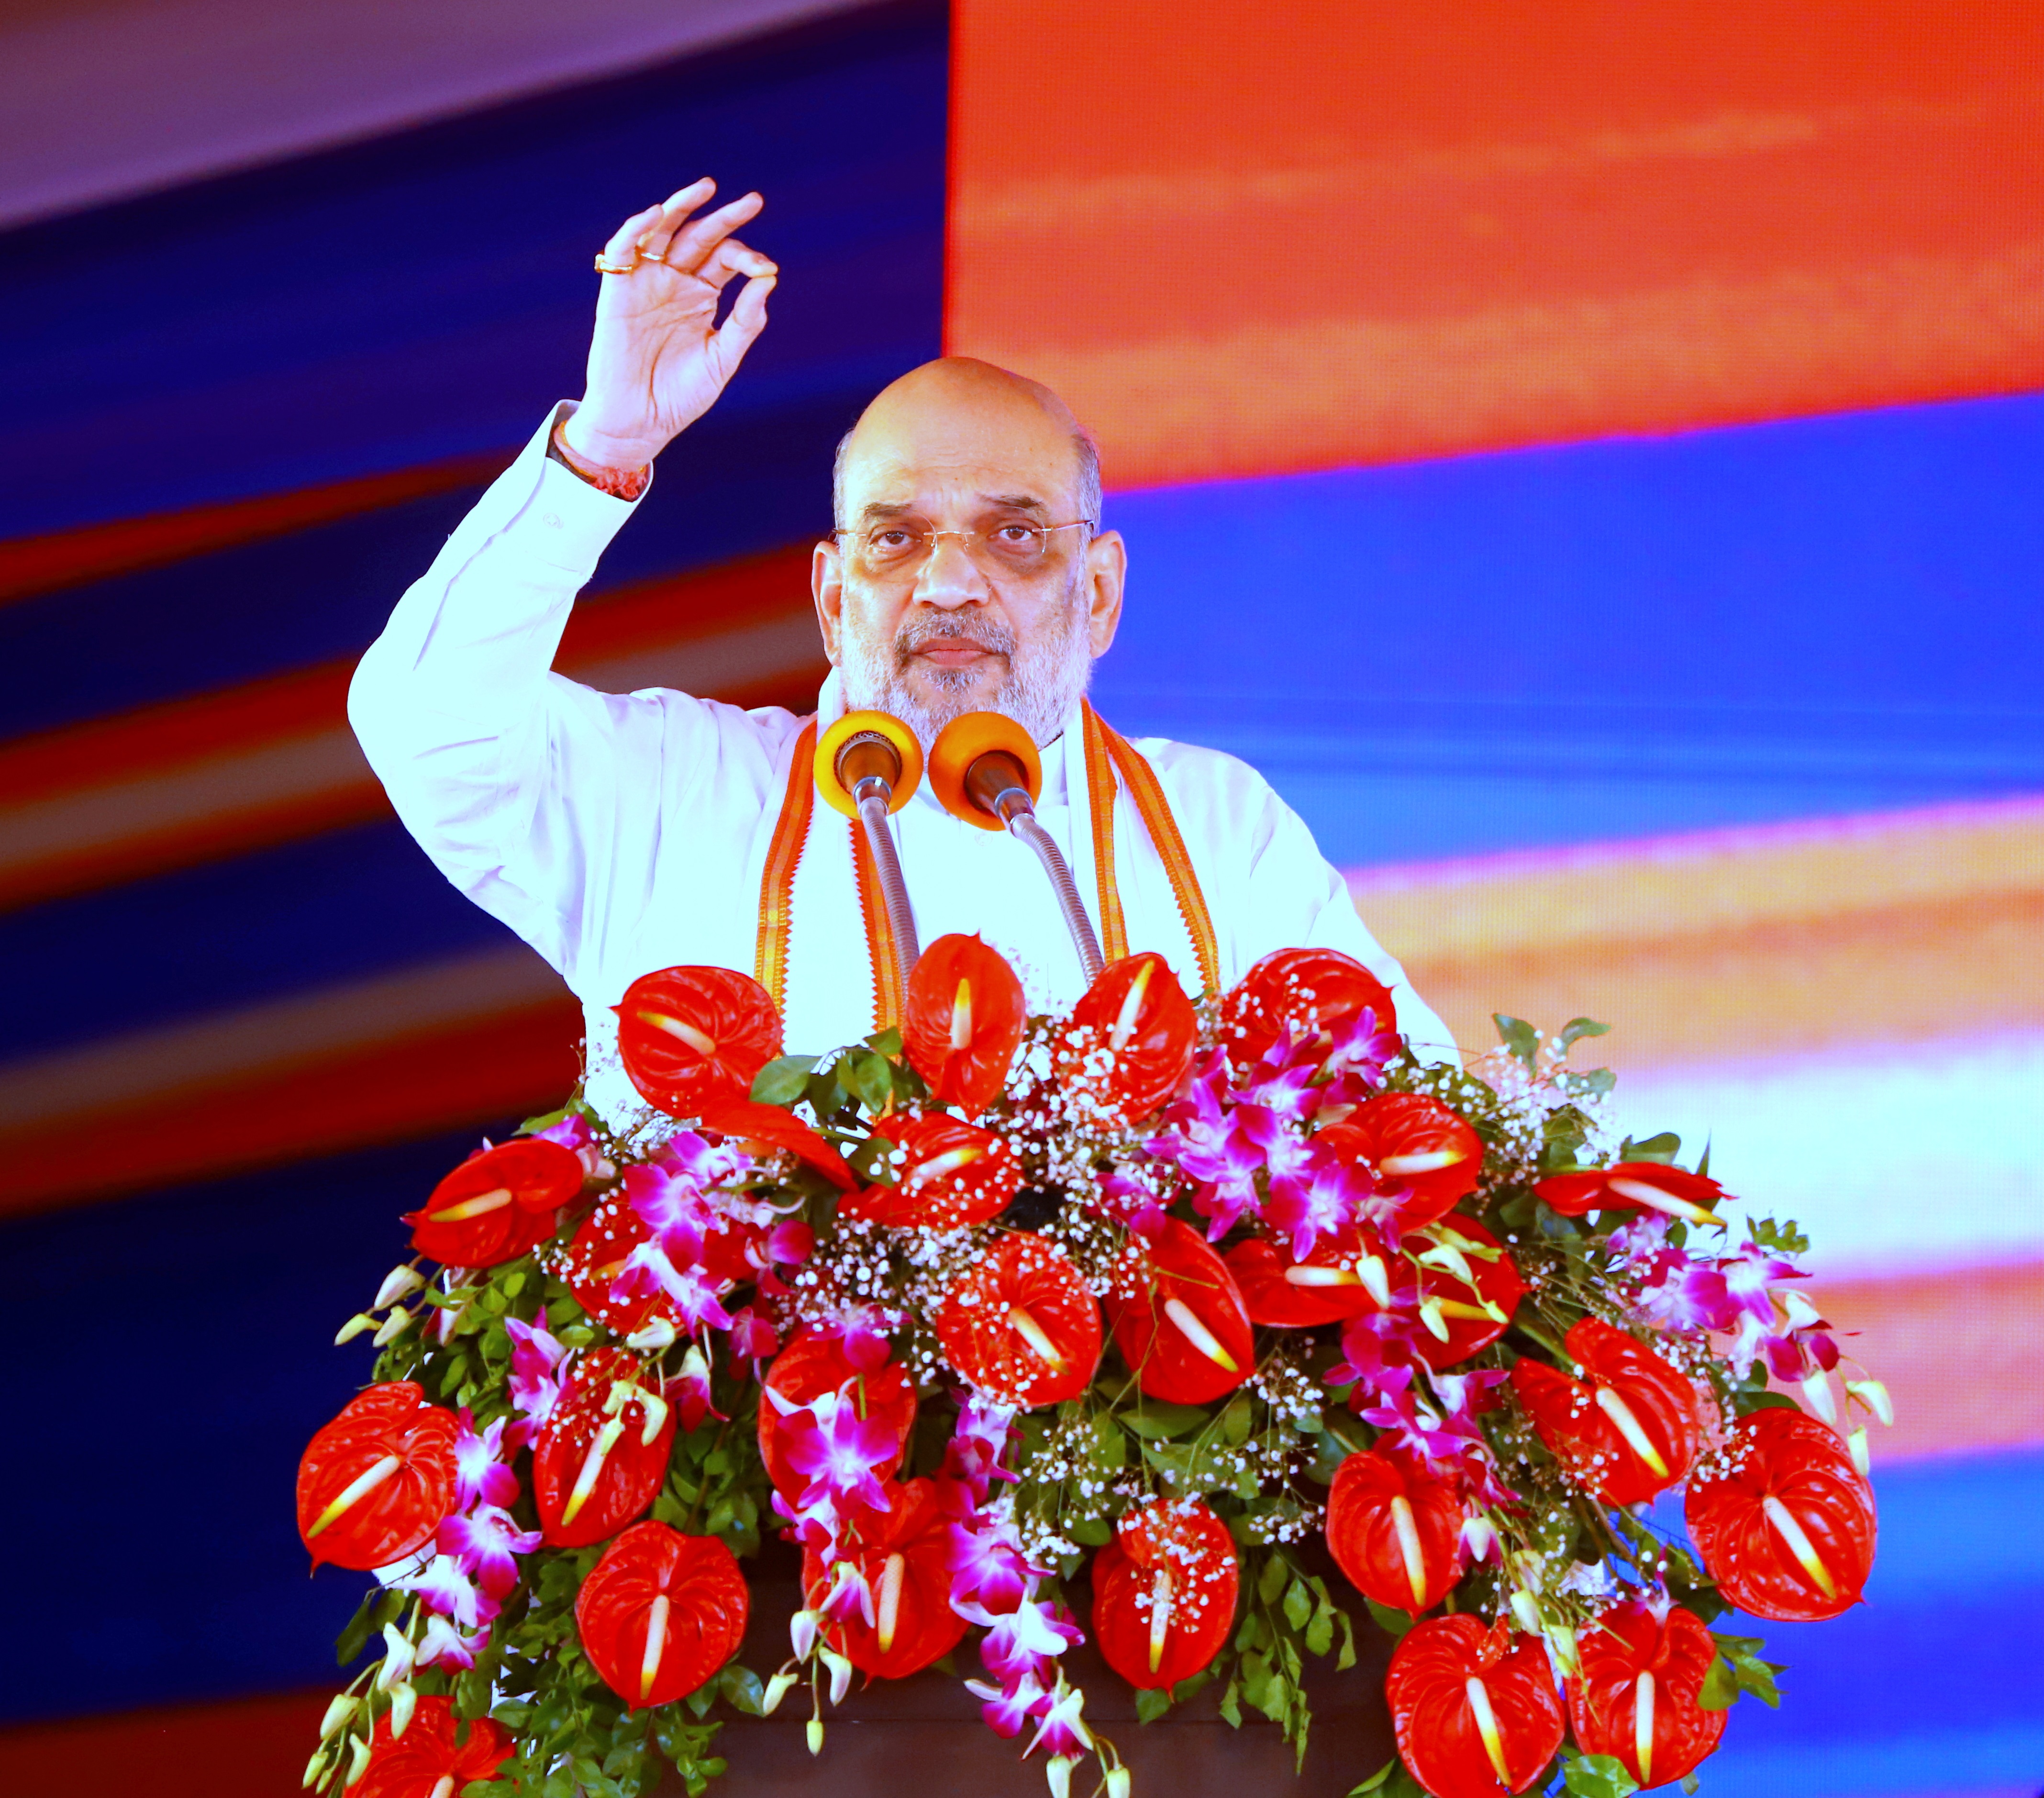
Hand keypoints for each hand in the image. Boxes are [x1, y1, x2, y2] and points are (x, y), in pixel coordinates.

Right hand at [559, 179, 777, 469]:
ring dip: (682, 207)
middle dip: (726, 218)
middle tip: (755, 200)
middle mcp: (675, 283)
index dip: (748, 258)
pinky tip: (657, 213)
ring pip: (663, 232)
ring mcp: (647, 283)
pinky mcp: (618, 290)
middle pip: (700, 238)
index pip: (727, 261)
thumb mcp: (722, 359)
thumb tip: (768, 281)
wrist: (640, 422)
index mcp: (702, 297)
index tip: (766, 269)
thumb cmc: (680, 396)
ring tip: (707, 188)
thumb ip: (745, 322)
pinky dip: (636, 228)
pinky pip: (623, 250)